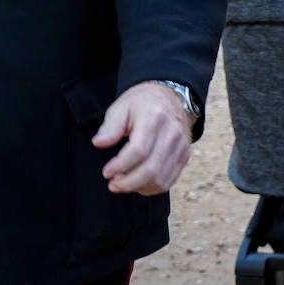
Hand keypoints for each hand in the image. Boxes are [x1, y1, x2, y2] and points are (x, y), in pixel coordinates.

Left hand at [92, 81, 191, 195]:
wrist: (169, 96)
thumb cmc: (141, 103)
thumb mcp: (121, 106)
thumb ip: (110, 126)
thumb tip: (99, 143)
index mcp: (154, 118)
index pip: (138, 150)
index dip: (120, 165)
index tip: (106, 172)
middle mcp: (171, 134)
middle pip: (151, 170)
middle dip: (128, 183)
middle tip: (113, 184)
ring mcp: (181, 147)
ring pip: (161, 180)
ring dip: (139, 187)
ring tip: (123, 183)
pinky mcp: (184, 156)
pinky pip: (169, 181)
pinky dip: (152, 188)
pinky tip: (138, 184)